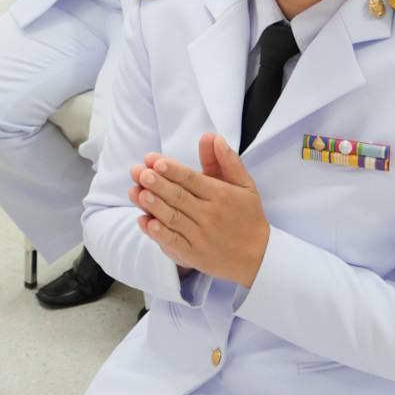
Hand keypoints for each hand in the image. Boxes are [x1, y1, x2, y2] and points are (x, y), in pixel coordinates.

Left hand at [129, 133, 270, 288]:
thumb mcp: (245, 185)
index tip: (155, 160)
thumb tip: (212, 136)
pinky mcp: (193, 255)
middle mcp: (210, 215)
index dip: (173, 170)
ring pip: (173, 219)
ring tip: (137, 192)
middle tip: (140, 172)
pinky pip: (173, 243)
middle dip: (157, 184)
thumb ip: (227, 161)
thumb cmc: (248, 216)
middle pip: (179, 197)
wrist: (257, 257)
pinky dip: (158, 233)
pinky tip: (144, 221)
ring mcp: (200, 236)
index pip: (192, 180)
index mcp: (221, 195)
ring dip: (153, 205)